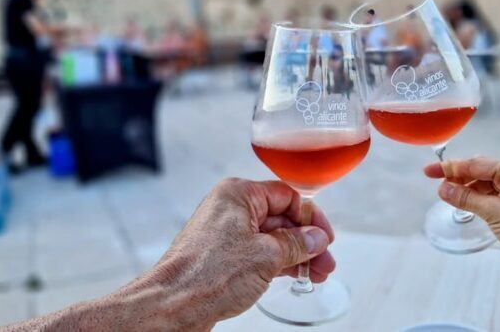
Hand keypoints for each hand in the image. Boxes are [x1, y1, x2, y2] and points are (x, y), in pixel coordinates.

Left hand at [144, 178, 334, 325]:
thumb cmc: (207, 275)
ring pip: (271, 238)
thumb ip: (298, 243)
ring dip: (297, 255)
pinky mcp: (222, 256)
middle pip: (280, 218)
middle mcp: (230, 209)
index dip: (311, 216)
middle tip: (325, 260)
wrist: (173, 305)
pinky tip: (296, 275)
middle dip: (307, 240)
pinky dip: (279, 263)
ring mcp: (225, 234)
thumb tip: (316, 238)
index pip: (286, 195)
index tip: (325, 236)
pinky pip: (258, 253)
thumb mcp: (267, 255)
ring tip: (317, 273)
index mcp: (238, 194)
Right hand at [424, 157, 499, 277]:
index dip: (450, 167)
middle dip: (457, 176)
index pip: (476, 164)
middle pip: (480, 171)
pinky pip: (490, 197)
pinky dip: (475, 199)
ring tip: (446, 195)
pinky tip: (464, 203)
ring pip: (484, 185)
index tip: (430, 170)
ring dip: (466, 189)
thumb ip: (466, 198)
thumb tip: (443, 188)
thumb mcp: (495, 212)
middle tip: (434, 181)